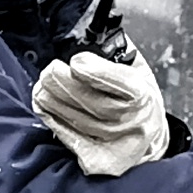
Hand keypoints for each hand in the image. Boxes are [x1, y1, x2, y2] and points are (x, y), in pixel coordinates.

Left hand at [34, 44, 169, 175]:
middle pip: (85, 98)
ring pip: (70, 115)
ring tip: (43, 85)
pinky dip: (51, 117)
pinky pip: (64, 135)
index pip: (115, 81)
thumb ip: (118, 50)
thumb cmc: (138, 98)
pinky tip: (45, 104)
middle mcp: (130, 122)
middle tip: (50, 71)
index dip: (91, 69)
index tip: (76, 61)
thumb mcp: (139, 70)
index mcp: (143, 96)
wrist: (149, 138)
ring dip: (50, 97)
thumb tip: (93, 33)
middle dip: (60, 80)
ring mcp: (113, 143)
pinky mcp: (97, 159)